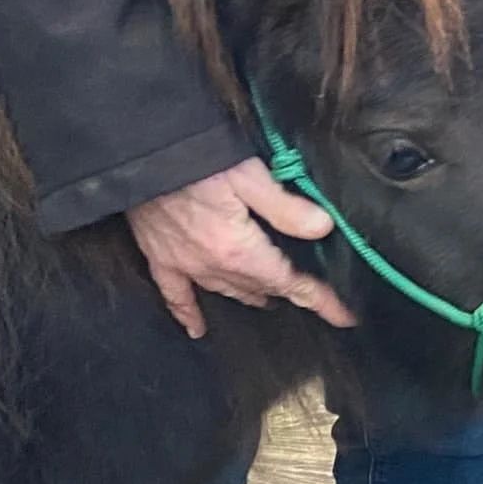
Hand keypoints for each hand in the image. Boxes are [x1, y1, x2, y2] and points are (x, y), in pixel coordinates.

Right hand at [126, 159, 357, 338]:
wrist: (138, 154)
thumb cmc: (195, 159)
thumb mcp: (249, 175)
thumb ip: (286, 207)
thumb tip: (323, 228)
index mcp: (238, 250)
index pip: (290, 283)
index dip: (320, 299)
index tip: (345, 317)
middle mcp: (212, 266)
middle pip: (261, 288)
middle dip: (289, 291)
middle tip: (312, 293)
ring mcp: (183, 264)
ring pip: (227, 291)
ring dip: (252, 295)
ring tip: (271, 300)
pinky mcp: (159, 256)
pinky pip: (175, 294)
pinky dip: (187, 312)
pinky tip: (196, 329)